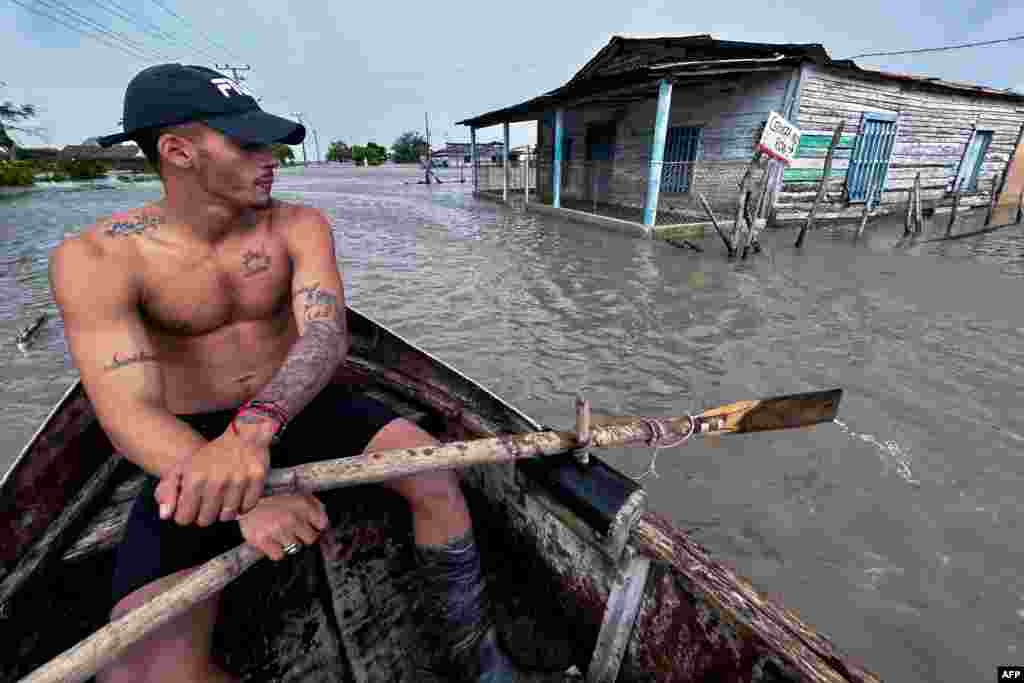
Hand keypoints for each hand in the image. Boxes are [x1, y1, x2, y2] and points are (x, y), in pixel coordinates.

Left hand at [154, 429, 270, 526]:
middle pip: (205, 520)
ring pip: (227, 516)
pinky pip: (247, 507)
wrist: (241, 436)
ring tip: (224, 499)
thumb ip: (169, 491)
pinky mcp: (256, 479)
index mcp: (195, 479)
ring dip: (224, 511)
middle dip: (204, 515)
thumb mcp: (183, 468)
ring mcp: (238, 481)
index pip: (184, 517)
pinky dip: (242, 505)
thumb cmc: (211, 455)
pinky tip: (238, 496)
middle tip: (208, 504)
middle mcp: (217, 482)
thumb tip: (165, 515)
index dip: (185, 516)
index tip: (190, 509)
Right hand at [237, 494, 328, 560]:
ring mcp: (278, 530)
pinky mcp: (263, 540)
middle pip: (311, 539)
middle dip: (303, 536)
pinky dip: (276, 551)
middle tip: (293, 531)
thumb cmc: (272, 500)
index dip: (316, 527)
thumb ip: (314, 505)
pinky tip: (272, 541)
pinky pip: (279, 555)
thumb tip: (324, 520)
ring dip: (289, 543)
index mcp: (302, 505)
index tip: (311, 527)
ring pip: (295, 548)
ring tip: (280, 533)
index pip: (322, 525)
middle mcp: (292, 518)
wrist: (245, 501)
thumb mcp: (296, 496)